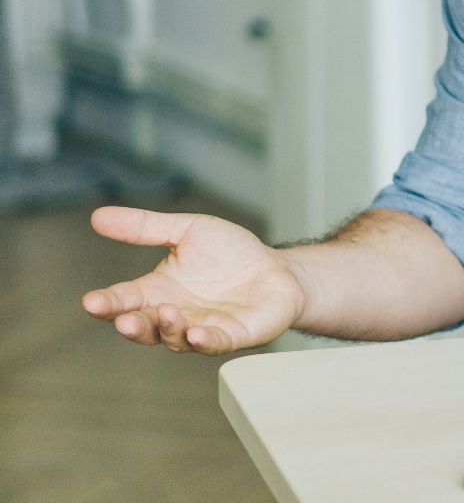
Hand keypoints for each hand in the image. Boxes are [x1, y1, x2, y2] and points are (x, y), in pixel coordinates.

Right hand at [80, 207, 306, 354]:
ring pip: (174, 337)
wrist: (277, 269)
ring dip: (168, 328)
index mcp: (158, 291)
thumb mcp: (188, 230)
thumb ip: (146, 227)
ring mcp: (201, 328)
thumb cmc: (230, 253)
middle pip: (144, 326)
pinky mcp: (231, 336)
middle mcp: (174, 314)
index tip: (92, 302)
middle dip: (131, 325)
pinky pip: (213, 343)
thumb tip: (98, 216)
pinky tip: (196, 334)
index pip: (125, 300)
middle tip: (123, 319)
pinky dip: (203, 341)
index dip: (107, 303)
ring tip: (167, 313)